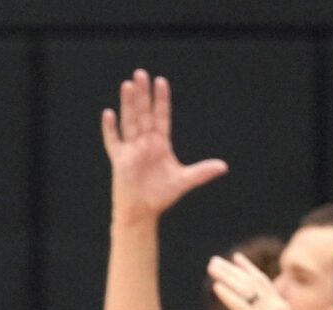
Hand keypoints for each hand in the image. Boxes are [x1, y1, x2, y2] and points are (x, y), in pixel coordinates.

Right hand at [100, 70, 226, 223]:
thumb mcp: (184, 180)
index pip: (161, 116)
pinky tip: (108, 114)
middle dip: (143, 94)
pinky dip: (110, 129)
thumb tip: (224, 166)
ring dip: (129, 104)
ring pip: (129, 121)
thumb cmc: (161, 196)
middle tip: (141, 74)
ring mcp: (131, 150)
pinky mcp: (120, 161)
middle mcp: (145, 143)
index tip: (161, 81)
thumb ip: (202, 172)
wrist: (142, 212)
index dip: (161, 100)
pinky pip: (114, 142)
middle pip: (144, 113)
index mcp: (160, 144)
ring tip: (128, 85)